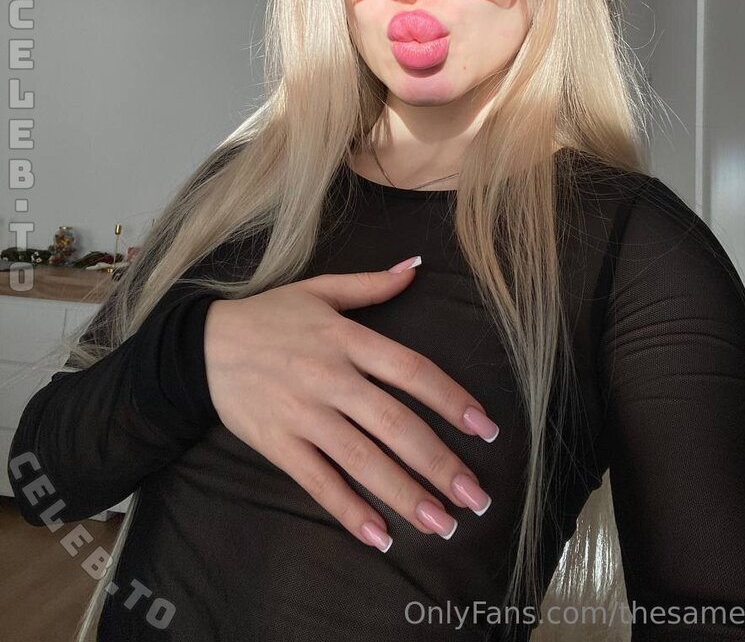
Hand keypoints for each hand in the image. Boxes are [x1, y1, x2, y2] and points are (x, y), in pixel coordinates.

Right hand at [203, 257, 498, 550]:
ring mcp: (302, 414)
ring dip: (405, 495)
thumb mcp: (319, 290)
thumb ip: (371, 284)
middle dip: (439, 463)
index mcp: (346, 338)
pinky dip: (348, 511)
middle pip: (394, 423)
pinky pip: (317, 482)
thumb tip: (417, 267)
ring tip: (442, 525)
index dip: (451, 399)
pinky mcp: (276, 444)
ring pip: (361, 460)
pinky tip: (379, 536)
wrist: (200, 346)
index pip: (411, 370)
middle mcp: (329, 377)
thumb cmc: (268, 316)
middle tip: (477, 497)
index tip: (485, 429)